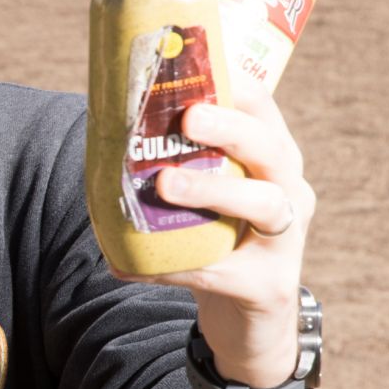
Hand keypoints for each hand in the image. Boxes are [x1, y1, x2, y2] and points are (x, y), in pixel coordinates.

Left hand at [112, 91, 316, 387]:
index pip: (265, 112)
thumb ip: (175, 161)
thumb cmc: (217, 241)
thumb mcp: (205, 194)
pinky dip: (174, 266)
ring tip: (164, 183)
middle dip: (231, 129)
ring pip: (264, 205)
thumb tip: (99, 121)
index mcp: (273, 160)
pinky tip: (130, 264)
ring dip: (212, 190)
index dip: (239, 87)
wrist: (248, 323)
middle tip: (189, 116)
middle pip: (272, 149)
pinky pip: (221, 271)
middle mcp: (290, 192)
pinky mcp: (268, 286)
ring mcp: (286, 240)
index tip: (202, 65)